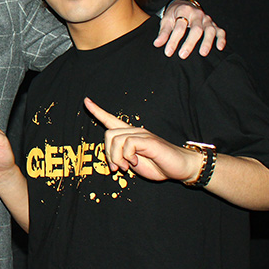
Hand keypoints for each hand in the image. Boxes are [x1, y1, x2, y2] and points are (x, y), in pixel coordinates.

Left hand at [84, 97, 199, 181]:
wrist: (181, 168)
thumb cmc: (158, 165)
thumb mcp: (134, 163)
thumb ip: (122, 158)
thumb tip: (112, 161)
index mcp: (130, 135)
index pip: (111, 119)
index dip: (97, 111)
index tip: (86, 101)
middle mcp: (134, 131)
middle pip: (108, 134)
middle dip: (108, 153)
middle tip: (118, 167)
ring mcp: (142, 134)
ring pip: (115, 139)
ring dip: (117, 157)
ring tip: (126, 167)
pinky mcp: (148, 140)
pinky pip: (128, 144)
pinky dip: (127, 156)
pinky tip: (135, 162)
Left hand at [154, 0, 225, 58]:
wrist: (184, 5)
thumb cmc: (174, 15)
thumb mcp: (166, 20)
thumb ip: (163, 32)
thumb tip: (157, 44)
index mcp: (184, 11)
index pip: (179, 27)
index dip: (173, 40)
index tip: (168, 52)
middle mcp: (197, 15)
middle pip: (196, 29)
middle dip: (190, 43)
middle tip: (183, 55)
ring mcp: (207, 20)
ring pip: (210, 30)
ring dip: (207, 42)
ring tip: (202, 54)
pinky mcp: (214, 25)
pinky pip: (220, 31)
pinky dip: (221, 39)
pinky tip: (219, 48)